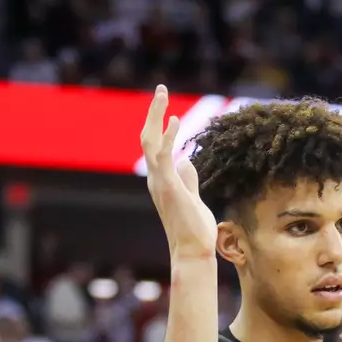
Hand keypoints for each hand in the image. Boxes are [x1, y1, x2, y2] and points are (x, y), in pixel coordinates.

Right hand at [141, 85, 216, 261]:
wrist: (193, 251)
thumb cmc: (194, 230)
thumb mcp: (192, 198)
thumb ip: (188, 179)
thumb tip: (186, 160)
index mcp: (161, 180)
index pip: (154, 147)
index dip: (159, 126)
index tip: (170, 110)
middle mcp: (156, 178)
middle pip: (147, 138)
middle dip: (153, 113)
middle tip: (160, 90)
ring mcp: (160, 182)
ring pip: (149, 142)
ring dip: (155, 116)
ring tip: (162, 94)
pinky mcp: (169, 186)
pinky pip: (163, 155)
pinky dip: (167, 135)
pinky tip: (174, 119)